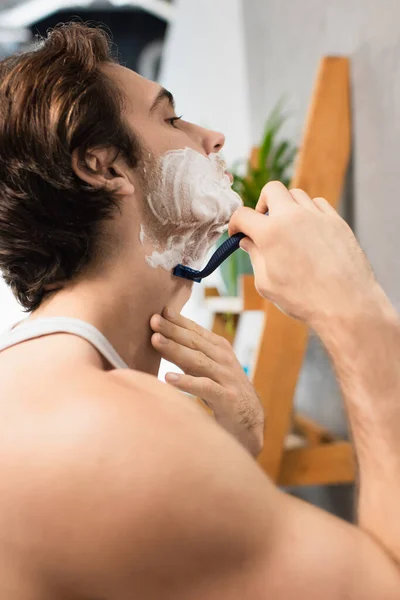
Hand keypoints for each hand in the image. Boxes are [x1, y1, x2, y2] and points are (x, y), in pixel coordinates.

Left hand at [150, 308, 263, 456]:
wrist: (249, 420)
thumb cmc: (222, 390)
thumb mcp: (207, 368)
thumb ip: (189, 353)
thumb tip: (160, 336)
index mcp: (219, 348)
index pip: (196, 331)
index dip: (178, 320)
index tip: (159, 311)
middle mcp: (224, 359)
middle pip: (195, 342)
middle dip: (173, 330)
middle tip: (153, 320)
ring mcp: (226, 378)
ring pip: (198, 360)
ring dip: (176, 350)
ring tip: (156, 341)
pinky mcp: (226, 398)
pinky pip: (204, 387)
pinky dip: (187, 382)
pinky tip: (168, 378)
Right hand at [229, 181, 377, 328]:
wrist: (345, 304)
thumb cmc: (304, 299)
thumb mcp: (267, 283)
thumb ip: (255, 257)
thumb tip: (249, 242)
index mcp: (271, 233)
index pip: (243, 214)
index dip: (235, 224)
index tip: (238, 233)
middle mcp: (293, 217)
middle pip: (271, 190)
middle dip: (262, 204)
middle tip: (263, 223)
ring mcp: (318, 216)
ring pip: (296, 195)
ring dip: (286, 207)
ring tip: (288, 229)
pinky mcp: (336, 221)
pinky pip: (318, 204)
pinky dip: (308, 212)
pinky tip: (308, 231)